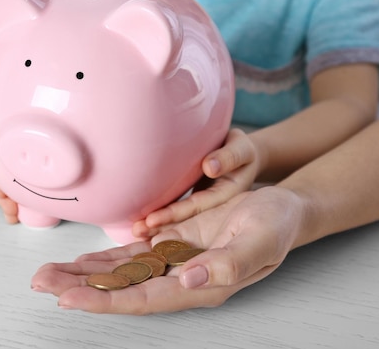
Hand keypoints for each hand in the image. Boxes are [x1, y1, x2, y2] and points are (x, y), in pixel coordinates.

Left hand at [31, 186, 303, 313]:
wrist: (280, 210)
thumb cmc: (275, 226)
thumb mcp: (260, 242)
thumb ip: (227, 265)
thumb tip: (188, 279)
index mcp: (198, 285)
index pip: (142, 298)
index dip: (104, 300)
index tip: (68, 298)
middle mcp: (178, 279)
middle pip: (120, 289)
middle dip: (79, 287)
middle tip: (40, 282)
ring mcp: (172, 262)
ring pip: (119, 273)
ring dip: (83, 274)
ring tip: (47, 274)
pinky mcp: (170, 244)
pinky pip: (129, 255)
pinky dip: (103, 258)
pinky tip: (80, 260)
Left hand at [133, 128, 260, 237]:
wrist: (242, 155)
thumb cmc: (242, 148)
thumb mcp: (242, 149)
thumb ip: (229, 157)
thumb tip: (209, 166)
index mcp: (229, 195)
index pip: (199, 205)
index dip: (176, 213)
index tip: (152, 219)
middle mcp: (216, 207)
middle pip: (187, 218)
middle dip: (162, 225)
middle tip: (136, 230)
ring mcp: (204, 208)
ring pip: (181, 220)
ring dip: (159, 226)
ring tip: (135, 230)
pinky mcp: (195, 204)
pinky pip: (178, 212)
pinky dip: (162, 216)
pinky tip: (143, 223)